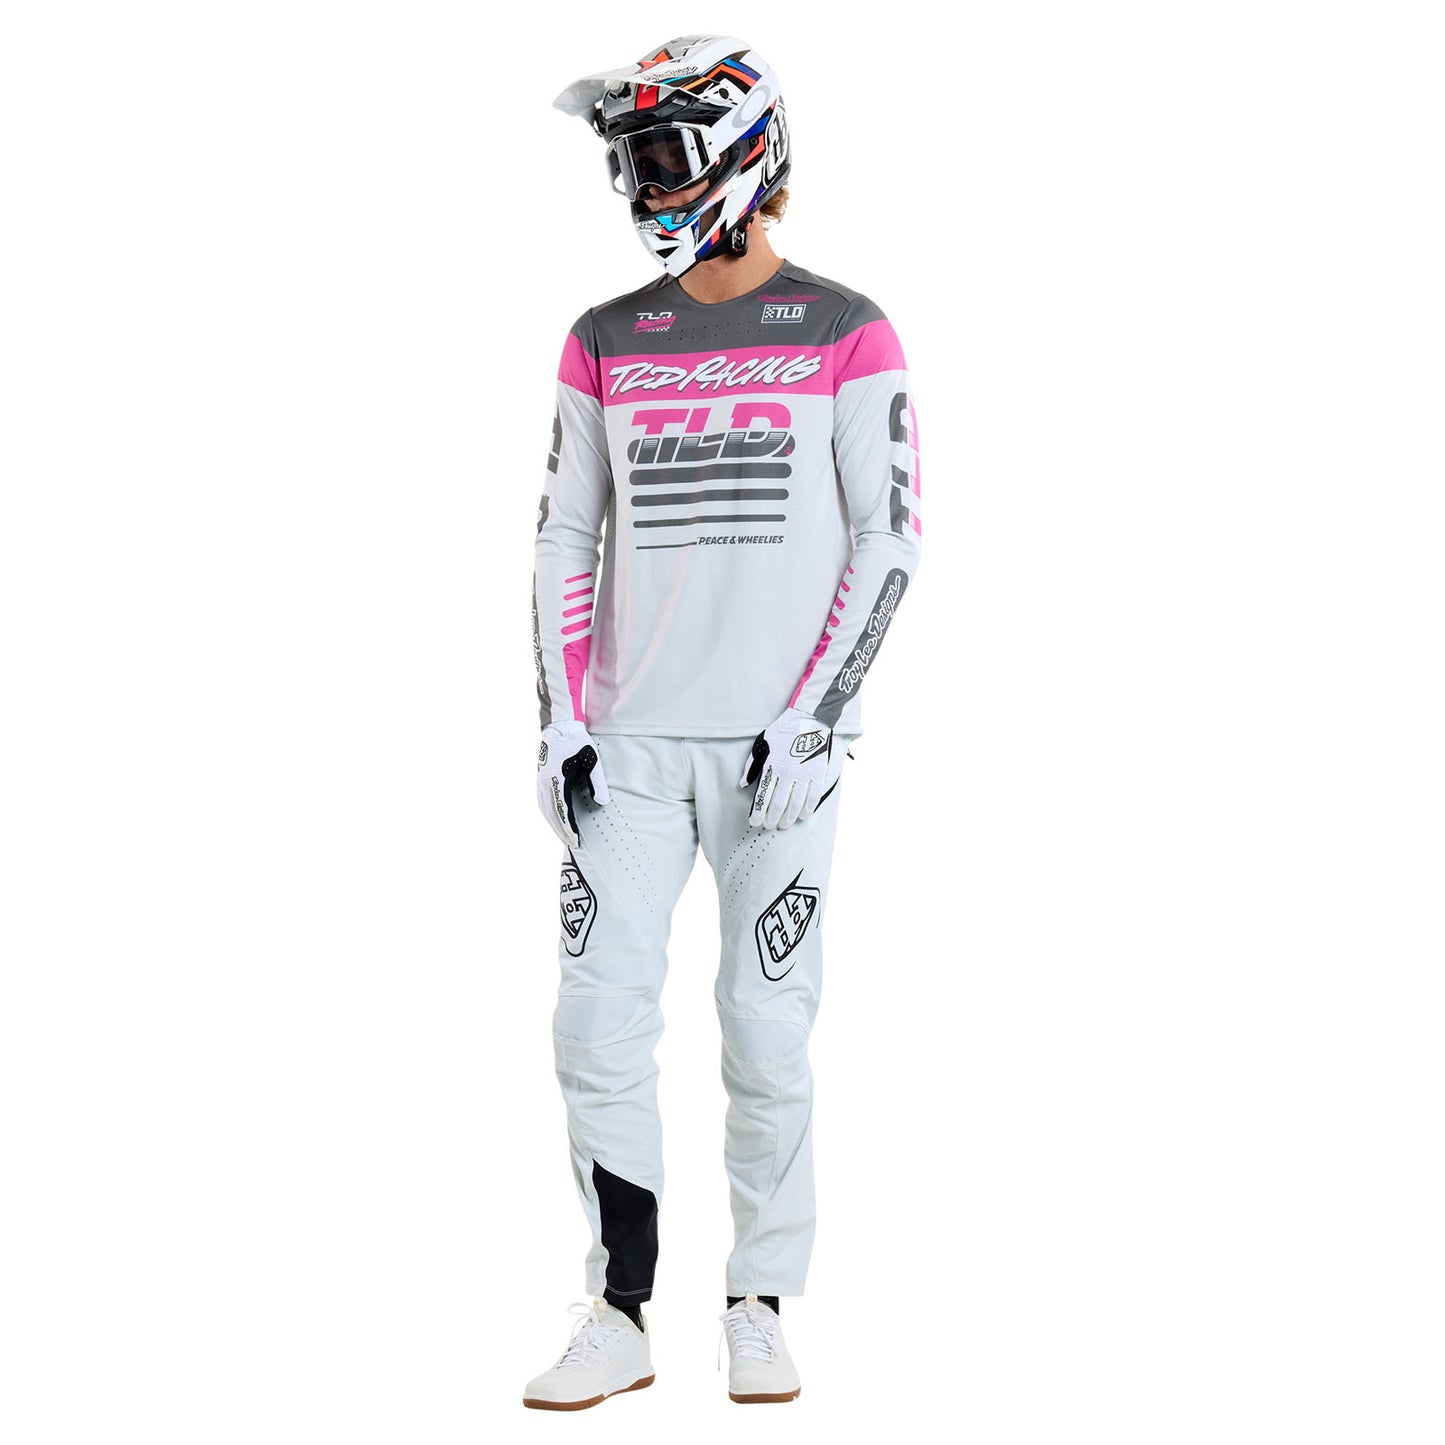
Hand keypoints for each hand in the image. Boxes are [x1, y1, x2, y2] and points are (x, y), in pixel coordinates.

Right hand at [537, 721, 609, 847]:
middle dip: (561, 831)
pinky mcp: (541, 778)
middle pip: (552, 814)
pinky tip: (554, 819)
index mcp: (558, 779)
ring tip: (563, 836)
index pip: (563, 810)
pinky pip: (542, 802)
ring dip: (553, 824)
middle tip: (571, 844)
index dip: (569, 827)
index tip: (576, 839)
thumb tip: (603, 803)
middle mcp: (546, 783)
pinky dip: (548, 814)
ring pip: (545, 809)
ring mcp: (541, 781)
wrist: (559, 727)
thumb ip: (597, 782)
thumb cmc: (578, 742)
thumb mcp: (592, 760)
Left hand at [739, 707, 834, 828]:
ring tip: (783, 824)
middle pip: (778, 804)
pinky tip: (802, 816)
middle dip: (772, 819)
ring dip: (788, 818)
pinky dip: (807, 810)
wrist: (809, 719)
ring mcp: (804, 775)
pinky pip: (812, 797)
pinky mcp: (818, 774)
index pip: (762, 796)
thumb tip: (744, 784)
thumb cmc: (783, 732)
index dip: (758, 813)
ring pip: (795, 805)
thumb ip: (752, 766)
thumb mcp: (762, 744)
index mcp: (772, 766)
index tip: (755, 822)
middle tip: (769, 825)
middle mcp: (788, 773)